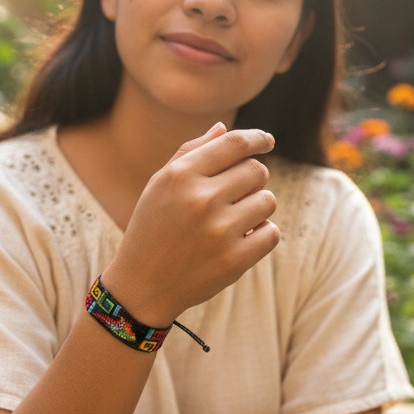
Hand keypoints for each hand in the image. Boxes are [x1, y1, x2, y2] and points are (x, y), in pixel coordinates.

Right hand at [102, 123, 278, 326]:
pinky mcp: (234, 260)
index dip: (258, 138)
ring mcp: (219, 231)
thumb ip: (192, 152)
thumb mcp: (160, 185)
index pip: (234, 143)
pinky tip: (242, 239)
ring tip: (235, 219)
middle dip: (252, 179)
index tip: (267, 141)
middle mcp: (200, 200)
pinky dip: (262, 235)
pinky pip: (271, 233)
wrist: (142, 285)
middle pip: (256, 171)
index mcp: (180, 176)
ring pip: (268, 201)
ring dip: (258, 207)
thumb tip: (224, 128)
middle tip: (235, 195)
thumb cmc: (153, 228)